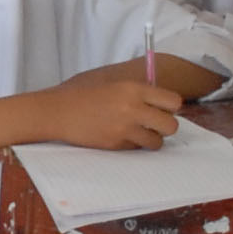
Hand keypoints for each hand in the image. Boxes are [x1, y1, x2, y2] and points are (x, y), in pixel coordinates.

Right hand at [35, 69, 184, 150]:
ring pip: (157, 142)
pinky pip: (137, 148)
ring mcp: (125, 128)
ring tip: (137, 133)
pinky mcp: (116, 144)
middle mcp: (133, 108)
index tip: (162, 109)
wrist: (58, 111)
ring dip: (151, 139)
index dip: (171, 108)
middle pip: (171, 125)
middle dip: (165, 127)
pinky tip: (119, 136)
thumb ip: (138, 92)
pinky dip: (132, 145)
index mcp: (134, 89)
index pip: (174, 101)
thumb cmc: (84, 95)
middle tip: (154, 125)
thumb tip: (163, 104)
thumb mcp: (113, 84)